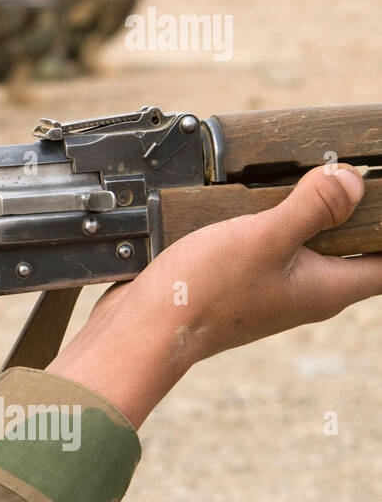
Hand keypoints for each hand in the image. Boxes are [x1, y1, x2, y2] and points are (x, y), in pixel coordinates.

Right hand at [48, 165, 381, 426]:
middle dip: (346, 210)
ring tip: (288, 179)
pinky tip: (242, 203)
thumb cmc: (204, 293)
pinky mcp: (236, 284)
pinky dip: (262, 223)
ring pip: (303, 246)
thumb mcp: (264, 237)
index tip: (376, 195)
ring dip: (300, 214)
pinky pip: (264, 249)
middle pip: (348, 249)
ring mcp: (270, 290)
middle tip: (332, 172)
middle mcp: (304, 292)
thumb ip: (313, 207)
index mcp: (327, 288)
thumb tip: (353, 180)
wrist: (143, 329)